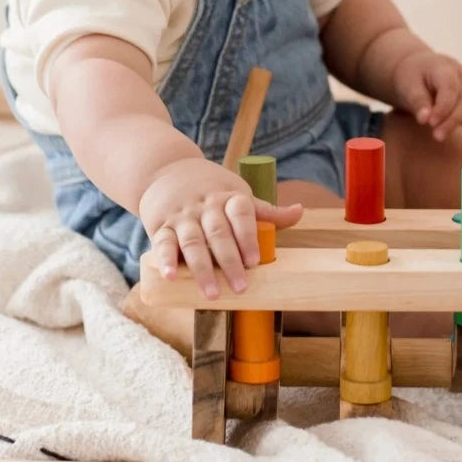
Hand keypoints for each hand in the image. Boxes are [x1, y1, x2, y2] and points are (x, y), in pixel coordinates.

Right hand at [138, 157, 302, 299]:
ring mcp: (183, 216)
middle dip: (229, 261)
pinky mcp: (160, 226)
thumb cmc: (210, 187)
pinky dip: (166, 260)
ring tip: (212, 293)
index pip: (240, 213)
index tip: (255, 261)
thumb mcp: (236, 192)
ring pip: (193, 242)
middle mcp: (205, 206)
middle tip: (240, 287)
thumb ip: (265, 210)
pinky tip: (170, 276)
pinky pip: (163, 243)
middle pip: (218, 233)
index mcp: (228, 196)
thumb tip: (300, 212)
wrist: (165, 169)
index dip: (248, 236)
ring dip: (202, 269)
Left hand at [392, 50, 461, 155]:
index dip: (442, 107)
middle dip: (454, 121)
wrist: (419, 70)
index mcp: (447, 69)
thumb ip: (417, 100)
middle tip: (438, 137)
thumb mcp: (408, 84)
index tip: (430, 123)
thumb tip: (425, 119)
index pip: (450, 89)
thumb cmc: (411, 77)